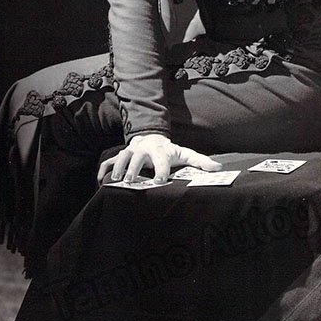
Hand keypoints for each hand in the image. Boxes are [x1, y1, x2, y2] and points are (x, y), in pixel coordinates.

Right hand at [96, 133, 222, 185]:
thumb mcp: (186, 154)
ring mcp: (130, 151)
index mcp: (161, 150)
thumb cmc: (170, 151)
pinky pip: (109, 162)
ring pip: (121, 157)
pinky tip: (100, 181)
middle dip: (134, 169)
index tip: (159, 181)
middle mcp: (144, 149)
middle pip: (137, 157)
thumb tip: (219, 168)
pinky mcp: (121, 156)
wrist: (152, 138)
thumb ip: (201, 161)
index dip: (161, 170)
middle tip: (131, 182)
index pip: (161, 160)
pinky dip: (103, 170)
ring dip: (118, 168)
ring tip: (114, 181)